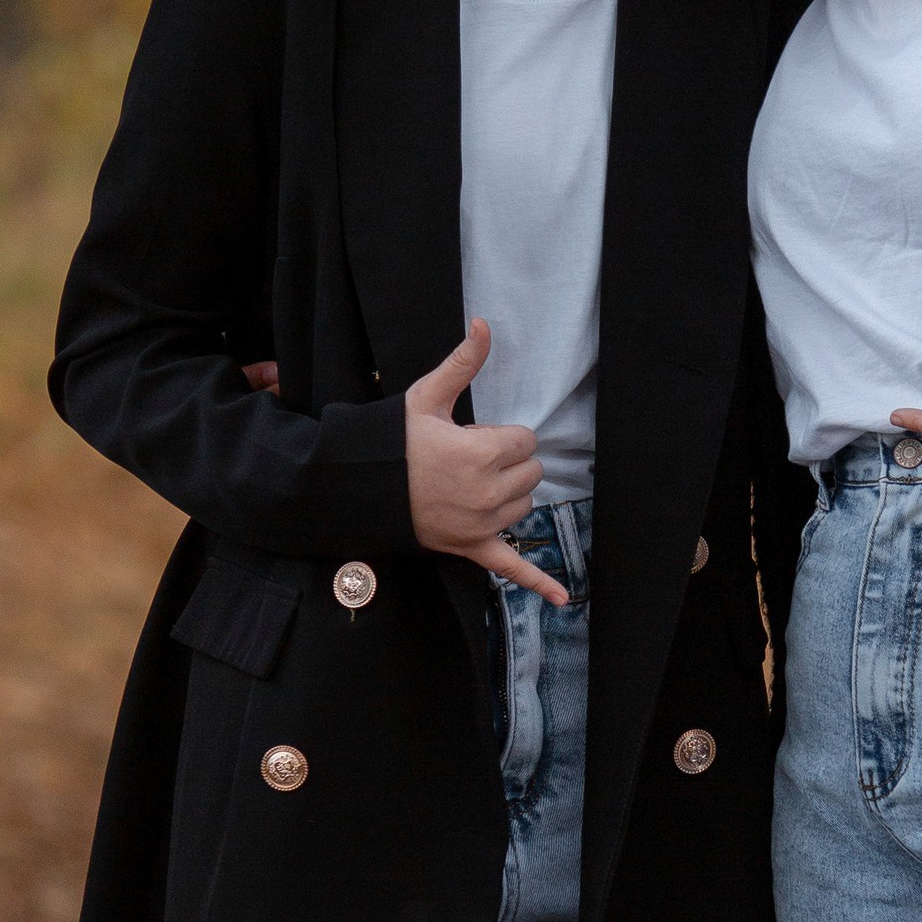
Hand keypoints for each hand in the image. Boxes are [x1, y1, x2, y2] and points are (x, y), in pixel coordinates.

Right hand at [405, 322, 565, 603]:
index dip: (502, 436)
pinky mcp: (472, 547)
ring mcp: (482, 524)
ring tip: (467, 485)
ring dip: (507, 494)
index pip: (526, 441)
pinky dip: (538, 583)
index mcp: (482, 453)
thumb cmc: (392, 439)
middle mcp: (488, 492)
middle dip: (507, 463)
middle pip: (531, 473)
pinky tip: (562, 599)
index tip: (471, 437)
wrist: (359, 486)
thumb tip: (483, 323)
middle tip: (466, 460)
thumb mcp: (428, 397)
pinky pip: (512, 568)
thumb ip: (464, 363)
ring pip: (524, 506)